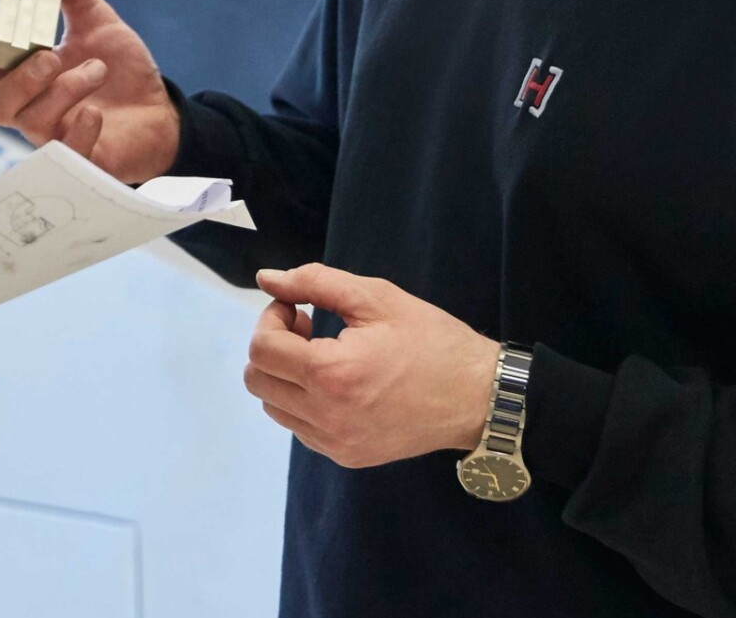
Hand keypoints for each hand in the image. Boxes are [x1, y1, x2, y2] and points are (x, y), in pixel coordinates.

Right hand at [0, 0, 179, 184]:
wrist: (160, 112)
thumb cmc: (120, 69)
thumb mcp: (96, 20)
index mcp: (26, 74)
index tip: (13, 27)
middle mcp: (32, 108)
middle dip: (18, 78)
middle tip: (51, 55)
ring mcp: (55, 137)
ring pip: (30, 123)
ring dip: (62, 91)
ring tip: (97, 70)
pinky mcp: (82, 161)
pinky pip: (66, 155)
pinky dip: (79, 132)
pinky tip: (97, 112)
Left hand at [241, 264, 499, 468]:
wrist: (478, 397)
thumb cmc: (431, 341)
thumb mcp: (376, 298)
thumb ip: (314, 282)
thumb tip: (267, 278)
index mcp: (331, 374)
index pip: (262, 349)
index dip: (272, 318)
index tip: (298, 308)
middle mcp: (326, 417)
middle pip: (257, 380)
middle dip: (272, 346)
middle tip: (306, 328)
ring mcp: (336, 443)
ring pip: (274, 407)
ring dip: (284, 376)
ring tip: (323, 356)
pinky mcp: (348, 456)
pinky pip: (300, 428)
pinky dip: (303, 402)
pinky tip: (336, 383)